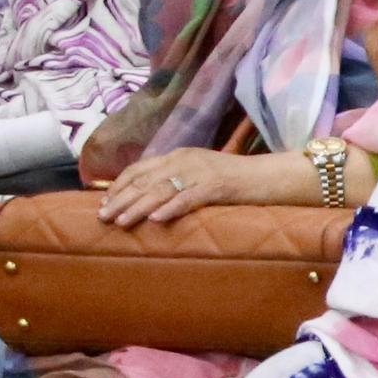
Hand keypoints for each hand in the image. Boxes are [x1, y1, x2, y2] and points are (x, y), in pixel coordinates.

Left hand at [98, 147, 327, 225]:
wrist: (274, 177)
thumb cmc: (239, 182)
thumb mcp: (202, 175)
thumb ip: (179, 182)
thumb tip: (151, 200)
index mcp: (180, 156)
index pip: (140, 169)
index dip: (119, 185)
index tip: (104, 202)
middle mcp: (186, 160)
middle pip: (146, 180)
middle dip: (121, 199)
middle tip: (103, 217)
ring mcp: (203, 172)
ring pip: (162, 190)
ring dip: (138, 207)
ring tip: (121, 221)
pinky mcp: (219, 186)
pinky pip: (189, 198)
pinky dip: (171, 208)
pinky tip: (156, 219)